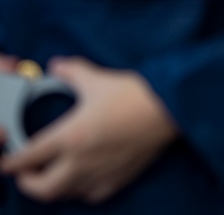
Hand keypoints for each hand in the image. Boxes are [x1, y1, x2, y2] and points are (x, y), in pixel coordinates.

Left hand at [0, 57, 178, 203]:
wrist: (170, 108)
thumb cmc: (135, 94)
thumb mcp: (97, 79)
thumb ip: (72, 72)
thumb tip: (57, 66)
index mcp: (70, 136)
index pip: (28, 157)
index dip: (11, 162)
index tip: (7, 162)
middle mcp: (81, 161)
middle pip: (41, 188)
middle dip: (27, 183)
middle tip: (26, 172)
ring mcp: (100, 172)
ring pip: (66, 193)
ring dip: (54, 186)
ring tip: (53, 174)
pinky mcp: (119, 178)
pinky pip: (92, 194)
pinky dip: (82, 190)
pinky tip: (84, 178)